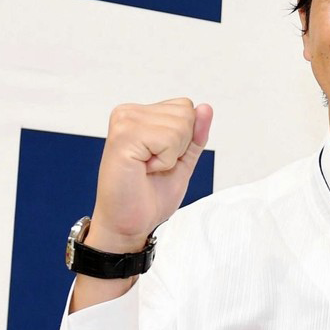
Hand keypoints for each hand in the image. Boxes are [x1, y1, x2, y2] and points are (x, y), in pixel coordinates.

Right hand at [86, 98, 212, 252]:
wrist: (127, 223)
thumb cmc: (148, 195)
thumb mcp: (182, 160)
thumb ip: (195, 135)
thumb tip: (206, 108)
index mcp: (140, 114)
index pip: (186, 107)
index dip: (184, 139)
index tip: (160, 159)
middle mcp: (128, 113)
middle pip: (186, 113)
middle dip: (179, 146)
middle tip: (153, 166)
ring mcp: (124, 121)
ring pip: (180, 126)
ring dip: (170, 155)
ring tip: (146, 168)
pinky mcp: (123, 136)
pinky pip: (168, 139)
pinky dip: (164, 161)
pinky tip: (143, 169)